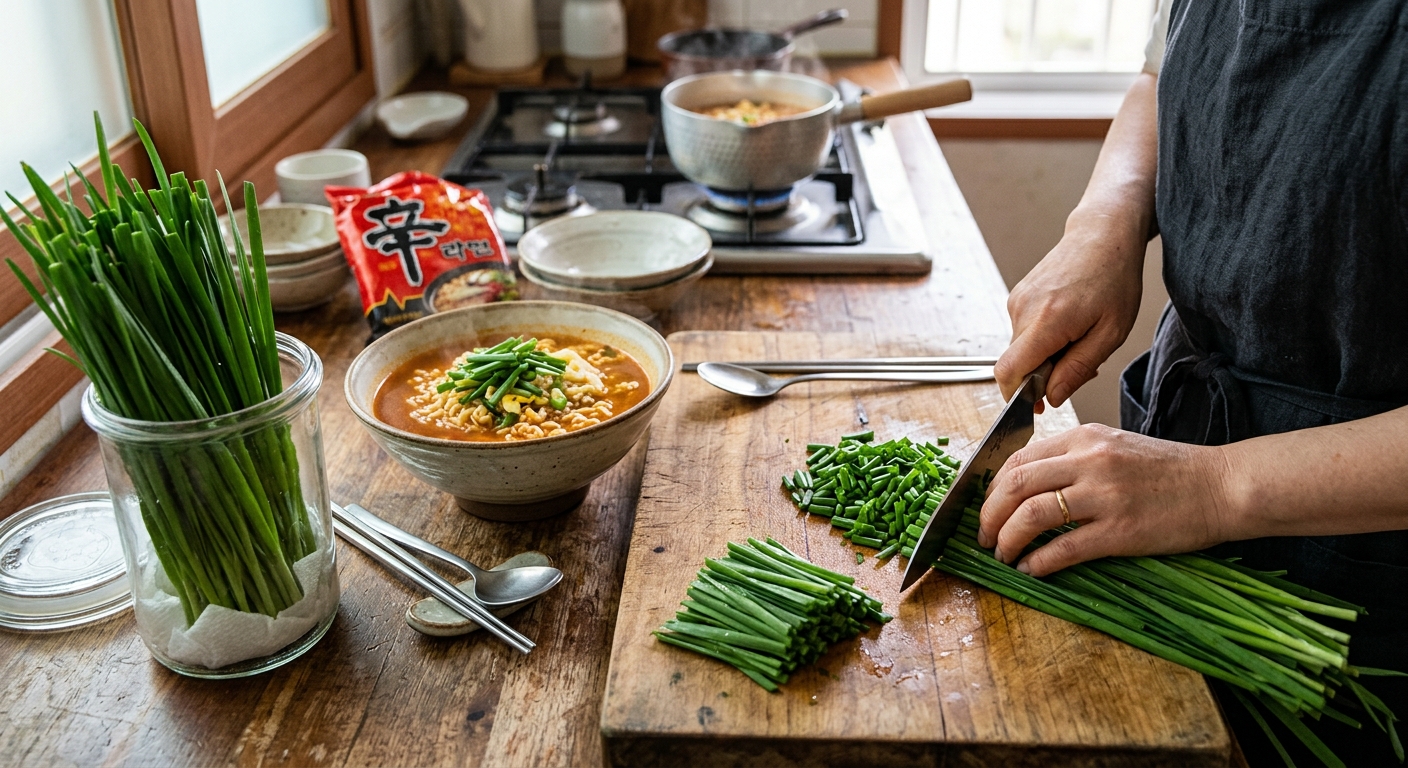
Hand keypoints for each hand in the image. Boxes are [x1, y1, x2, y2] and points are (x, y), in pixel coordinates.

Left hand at [976, 424, 1232, 576]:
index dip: (992, 488)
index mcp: (1085, 438)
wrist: (1223, 486)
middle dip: (989, 515)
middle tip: (984, 536)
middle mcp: (1090, 461)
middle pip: (1015, 486)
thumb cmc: (1172, 471)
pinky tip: (1030, 570)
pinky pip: (1063, 549)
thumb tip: (1029, 486)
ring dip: (1007, 539)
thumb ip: (1074, 459)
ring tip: (1002, 554)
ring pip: (1031, 516)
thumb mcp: (1116, 448)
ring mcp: (1105, 496)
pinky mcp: (1121, 531)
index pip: (1018, 459)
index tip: (987, 507)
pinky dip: (1038, 563)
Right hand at [995, 214, 1145, 410]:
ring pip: (1020, 350)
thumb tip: (1051, 397)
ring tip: (1078, 339)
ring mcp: (1016, 301)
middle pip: (1015, 365)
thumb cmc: (1114, 279)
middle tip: (1078, 367)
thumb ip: (1078, 368)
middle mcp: (1023, 310)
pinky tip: (1067, 325)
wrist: (1102, 235)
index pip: (1008, 372)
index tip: (1035, 408)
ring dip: (1044, 357)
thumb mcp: (1110, 333)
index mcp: (1047, 321)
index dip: (1016, 397)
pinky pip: (1022, 333)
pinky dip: (1042, 340)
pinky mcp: (1017, 297)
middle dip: (1040, 377)